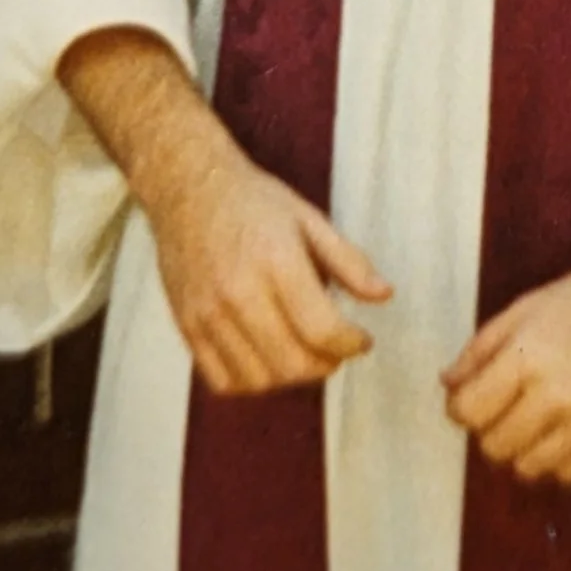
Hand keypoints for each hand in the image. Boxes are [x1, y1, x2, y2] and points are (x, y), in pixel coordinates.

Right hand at [149, 133, 393, 395]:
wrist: (187, 187)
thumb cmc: (253, 201)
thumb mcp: (309, 218)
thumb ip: (349, 261)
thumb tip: (384, 295)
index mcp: (276, 261)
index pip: (321, 329)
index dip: (351, 345)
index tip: (362, 339)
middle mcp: (239, 292)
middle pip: (292, 363)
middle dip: (326, 365)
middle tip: (336, 350)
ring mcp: (209, 314)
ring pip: (259, 380)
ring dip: (290, 377)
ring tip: (303, 353)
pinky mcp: (187, 326)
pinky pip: (222, 380)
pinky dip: (251, 382)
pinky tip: (266, 358)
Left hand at [440, 256, 570, 483]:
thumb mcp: (521, 311)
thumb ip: (479, 350)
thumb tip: (448, 385)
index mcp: (525, 359)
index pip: (469, 413)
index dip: (458, 409)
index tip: (467, 401)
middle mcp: (554, 397)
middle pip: (494, 447)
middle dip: (488, 430)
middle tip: (501, 410)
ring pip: (528, 468)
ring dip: (520, 449)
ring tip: (530, 422)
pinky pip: (568, 474)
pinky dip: (555, 459)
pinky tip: (558, 433)